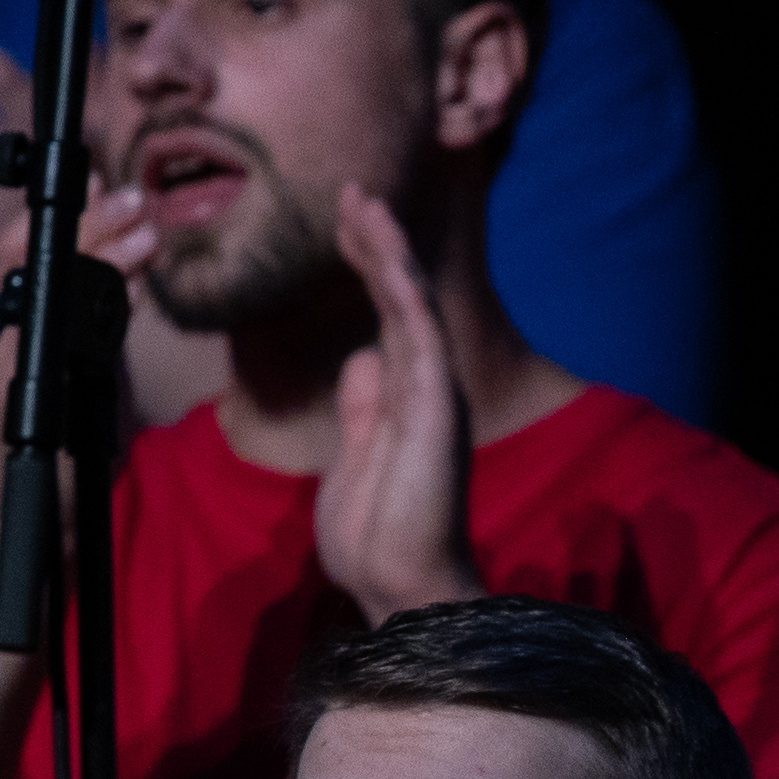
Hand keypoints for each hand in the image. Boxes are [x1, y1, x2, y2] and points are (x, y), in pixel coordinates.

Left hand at [315, 186, 483, 621]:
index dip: (365, 269)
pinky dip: (400, 284)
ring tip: (360, 200)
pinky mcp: (436, 402)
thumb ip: (361, 409)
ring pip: (410, 303)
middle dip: (373, 244)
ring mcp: (433, 393)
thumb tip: (361, 360)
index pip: (383, 320)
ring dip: (385, 249)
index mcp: (403, 400)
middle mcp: (424, 388)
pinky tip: (383, 245)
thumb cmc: (375, 537)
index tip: (343, 226)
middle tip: (349, 193)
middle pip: (397, 299)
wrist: (398, 585)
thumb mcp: (352, 459)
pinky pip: (418, 331)